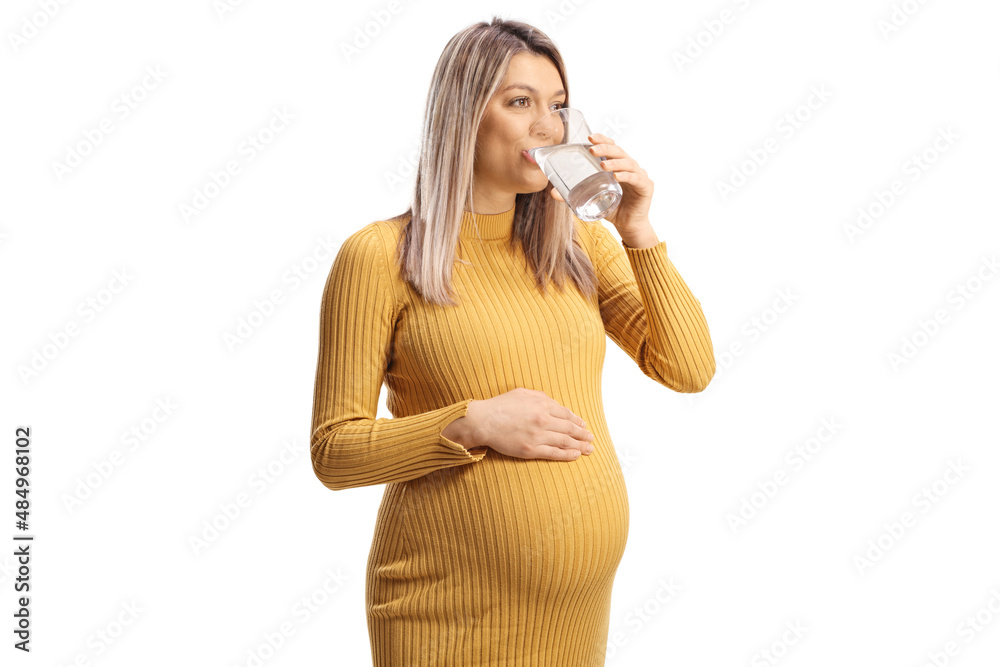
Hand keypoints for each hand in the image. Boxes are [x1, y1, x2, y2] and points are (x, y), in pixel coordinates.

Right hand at [465, 388, 594, 460]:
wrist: (484, 421)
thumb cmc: (501, 405)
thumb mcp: (522, 393)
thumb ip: (540, 396)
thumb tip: (553, 402)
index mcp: (543, 405)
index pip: (566, 414)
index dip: (577, 421)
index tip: (583, 425)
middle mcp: (544, 420)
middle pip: (569, 428)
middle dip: (583, 434)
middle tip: (591, 438)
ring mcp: (538, 436)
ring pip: (565, 442)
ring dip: (579, 446)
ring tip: (589, 449)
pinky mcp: (531, 450)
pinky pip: (553, 453)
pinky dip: (567, 455)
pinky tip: (575, 456)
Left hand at [549, 132, 653, 232]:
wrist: (628, 226)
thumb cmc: (612, 208)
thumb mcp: (591, 199)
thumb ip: (574, 194)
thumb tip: (552, 192)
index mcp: (618, 165)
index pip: (611, 147)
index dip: (603, 140)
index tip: (590, 138)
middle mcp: (630, 167)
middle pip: (619, 151)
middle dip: (605, 148)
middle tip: (592, 149)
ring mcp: (640, 175)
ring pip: (628, 163)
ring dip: (614, 162)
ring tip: (602, 164)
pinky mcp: (646, 187)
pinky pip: (636, 178)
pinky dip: (627, 176)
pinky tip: (617, 176)